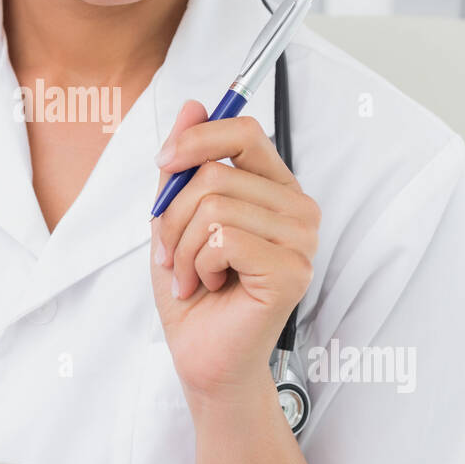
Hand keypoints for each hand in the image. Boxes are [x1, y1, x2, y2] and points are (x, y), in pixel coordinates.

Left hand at [149, 101, 319, 406]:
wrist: (204, 358)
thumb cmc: (195, 292)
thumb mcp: (177, 218)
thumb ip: (187, 165)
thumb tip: (192, 105)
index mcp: (275, 189)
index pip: (246, 131)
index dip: (197, 138)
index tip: (163, 163)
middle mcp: (298, 209)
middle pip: (217, 171)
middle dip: (172, 214)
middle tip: (171, 253)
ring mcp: (301, 240)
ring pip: (214, 206)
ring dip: (183, 246)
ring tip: (192, 275)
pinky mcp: (292, 270)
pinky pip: (222, 239)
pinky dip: (198, 265)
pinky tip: (209, 287)